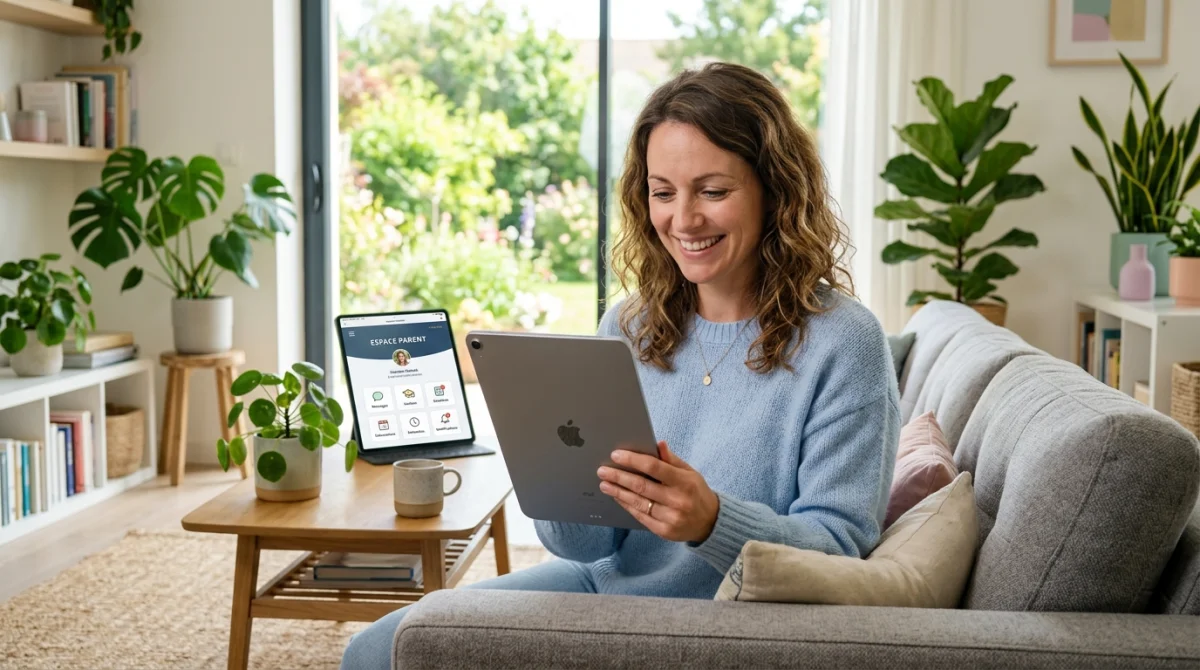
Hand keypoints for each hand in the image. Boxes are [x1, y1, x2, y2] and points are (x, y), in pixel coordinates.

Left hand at [597, 441, 719, 543]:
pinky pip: (640, 516)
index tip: (616, 455)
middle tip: (603, 470)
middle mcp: (677, 501)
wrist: (709, 522)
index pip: (654, 467)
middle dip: (619, 477)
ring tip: (605, 484)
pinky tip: (617, 496)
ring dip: (618, 492)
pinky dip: (626, 505)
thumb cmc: (696, 492)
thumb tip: (658, 443)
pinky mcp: (663, 531)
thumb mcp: (690, 472)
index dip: (633, 460)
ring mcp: (670, 518)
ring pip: (638, 502)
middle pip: (641, 486)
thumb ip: (672, 459)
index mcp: (684, 482)